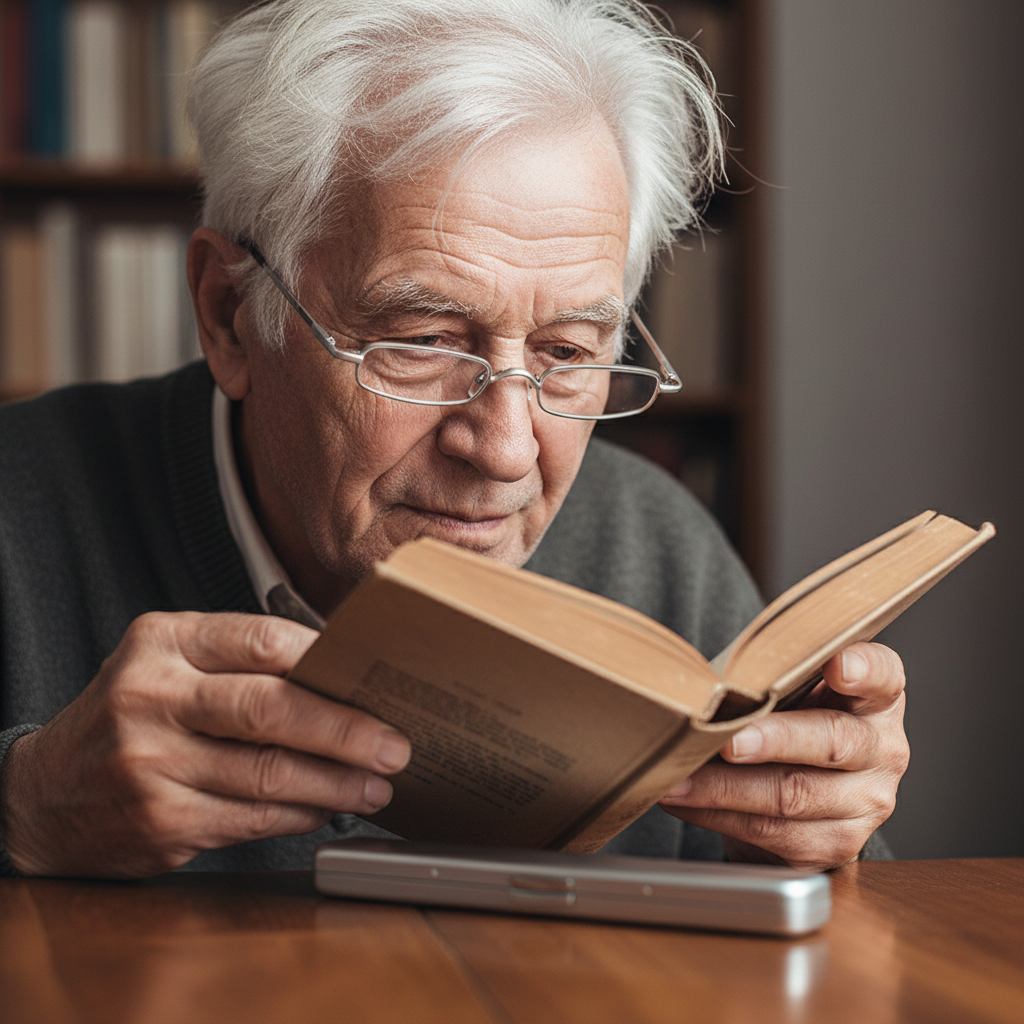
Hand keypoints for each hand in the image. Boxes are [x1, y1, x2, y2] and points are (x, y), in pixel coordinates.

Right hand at [0, 612, 409, 877]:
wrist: (42, 796)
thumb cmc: (129, 717)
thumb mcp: (168, 665)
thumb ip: (240, 663)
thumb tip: (341, 678)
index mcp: (162, 642)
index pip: (263, 641)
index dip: (328, 662)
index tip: (375, 678)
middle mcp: (150, 698)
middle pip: (271, 709)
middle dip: (346, 730)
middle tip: (395, 746)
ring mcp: (150, 763)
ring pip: (269, 773)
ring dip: (337, 783)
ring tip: (377, 784)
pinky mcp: (159, 821)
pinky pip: (252, 817)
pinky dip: (301, 813)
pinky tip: (328, 807)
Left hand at [659, 642, 909, 870]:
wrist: (801, 793)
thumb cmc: (789, 721)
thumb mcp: (792, 689)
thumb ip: (771, 676)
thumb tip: (705, 678)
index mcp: (876, 697)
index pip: (881, 675)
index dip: (862, 670)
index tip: (838, 667)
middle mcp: (882, 749)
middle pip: (833, 741)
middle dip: (773, 741)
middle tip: (728, 741)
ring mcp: (866, 801)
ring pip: (793, 795)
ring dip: (724, 788)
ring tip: (679, 777)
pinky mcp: (838, 844)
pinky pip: (772, 833)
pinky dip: (719, 816)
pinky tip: (687, 801)